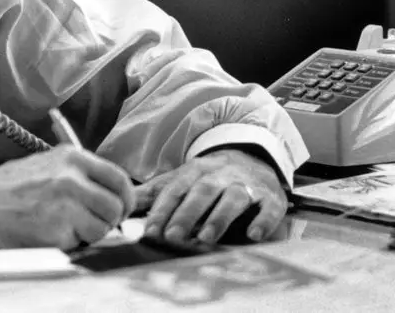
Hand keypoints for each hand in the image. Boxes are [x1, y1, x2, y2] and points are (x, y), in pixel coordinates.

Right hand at [0, 145, 134, 249]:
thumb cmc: (6, 187)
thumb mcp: (46, 164)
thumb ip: (79, 175)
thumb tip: (111, 195)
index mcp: (72, 157)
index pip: (119, 178)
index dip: (124, 199)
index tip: (119, 210)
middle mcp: (72, 176)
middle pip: (117, 205)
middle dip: (109, 220)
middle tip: (92, 224)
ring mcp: (66, 203)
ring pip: (103, 227)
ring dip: (89, 234)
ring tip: (62, 227)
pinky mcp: (57, 229)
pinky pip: (82, 243)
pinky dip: (70, 244)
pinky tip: (48, 233)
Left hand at [134, 148, 286, 244]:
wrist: (252, 157)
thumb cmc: (209, 178)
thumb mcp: (181, 179)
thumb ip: (154, 193)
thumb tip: (122, 203)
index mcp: (194, 172)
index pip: (175, 190)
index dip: (162, 210)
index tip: (150, 231)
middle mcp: (219, 176)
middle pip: (201, 192)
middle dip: (186, 214)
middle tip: (172, 236)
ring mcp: (246, 185)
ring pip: (232, 197)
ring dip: (218, 217)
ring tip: (205, 238)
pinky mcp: (271, 197)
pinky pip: (269, 207)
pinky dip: (263, 220)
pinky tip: (254, 235)